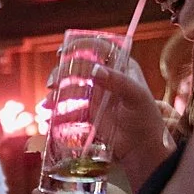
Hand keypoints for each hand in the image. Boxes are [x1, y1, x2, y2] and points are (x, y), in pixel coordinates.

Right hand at [50, 55, 172, 184]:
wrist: (142, 148)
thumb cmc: (145, 118)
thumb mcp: (136, 96)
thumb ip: (118, 81)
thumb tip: (94, 69)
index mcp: (120, 67)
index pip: (99, 48)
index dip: (80, 46)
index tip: (63, 51)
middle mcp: (105, 78)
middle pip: (78, 67)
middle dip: (61, 73)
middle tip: (51, 83)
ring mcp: (95, 95)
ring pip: (70, 87)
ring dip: (56, 94)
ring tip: (48, 105)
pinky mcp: (88, 113)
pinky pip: (68, 109)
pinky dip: (57, 112)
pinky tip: (48, 117)